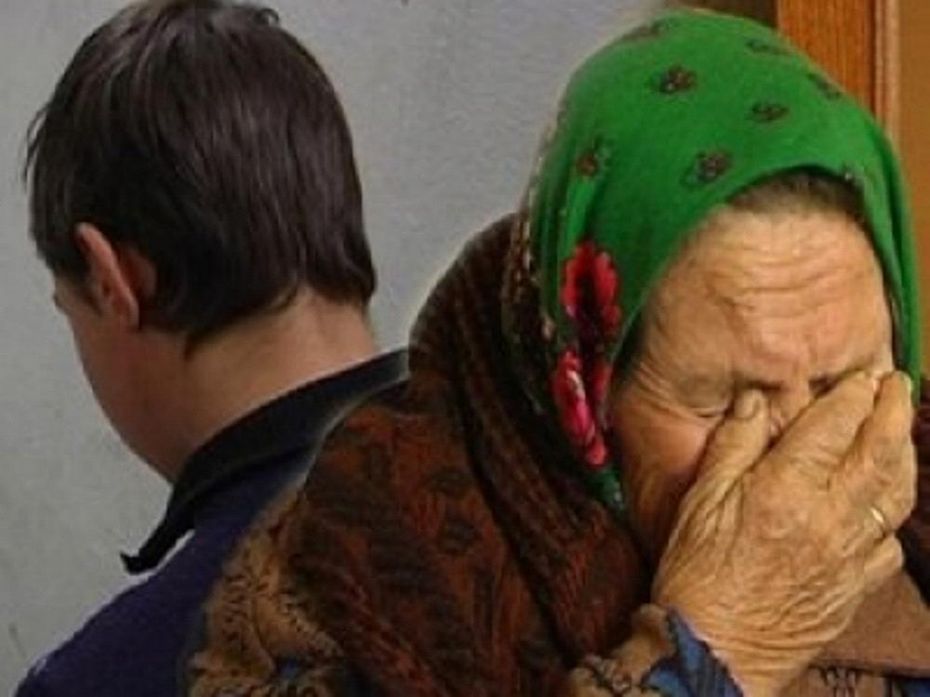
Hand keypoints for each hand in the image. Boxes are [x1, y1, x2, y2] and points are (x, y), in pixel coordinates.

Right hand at [651, 371, 916, 695]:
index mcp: (785, 491)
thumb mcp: (700, 501)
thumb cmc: (696, 575)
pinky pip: (890, 546)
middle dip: (892, 412)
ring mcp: (849, 556)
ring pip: (894, 496)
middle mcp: (828, 519)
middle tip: (896, 384)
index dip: (853, 395)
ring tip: (901, 431)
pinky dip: (891, 517)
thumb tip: (756, 399)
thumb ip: (732, 445)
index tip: (862, 375)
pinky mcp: (855, 588)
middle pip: (878, 453)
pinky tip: (881, 506)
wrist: (713, 652)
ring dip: (904, 456)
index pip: (834, 428)